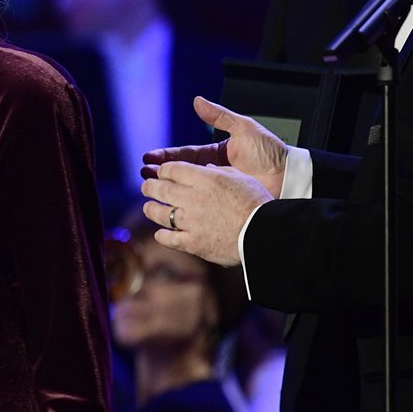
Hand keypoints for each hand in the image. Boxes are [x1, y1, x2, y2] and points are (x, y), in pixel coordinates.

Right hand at [142, 97, 286, 197]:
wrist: (289, 176)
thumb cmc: (270, 151)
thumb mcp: (243, 129)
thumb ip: (219, 116)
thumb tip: (197, 101)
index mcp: (216, 154)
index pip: (184, 156)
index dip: (165, 157)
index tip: (148, 158)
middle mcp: (213, 171)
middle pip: (180, 173)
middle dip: (160, 173)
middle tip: (143, 175)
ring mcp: (218, 188)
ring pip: (187, 189)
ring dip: (168, 189)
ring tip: (151, 189)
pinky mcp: (224, 203)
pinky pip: (201, 204)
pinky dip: (186, 204)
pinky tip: (173, 206)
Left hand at [142, 161, 272, 265]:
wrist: (265, 233)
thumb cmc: (258, 203)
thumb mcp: (242, 178)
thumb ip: (221, 172)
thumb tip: (207, 169)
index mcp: (205, 179)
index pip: (172, 169)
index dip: (163, 170)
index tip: (161, 172)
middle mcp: (193, 198)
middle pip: (161, 189)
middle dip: (150, 186)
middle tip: (146, 187)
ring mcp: (191, 221)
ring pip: (159, 213)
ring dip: (151, 209)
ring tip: (148, 207)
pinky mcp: (193, 242)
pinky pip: (169, 238)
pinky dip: (162, 235)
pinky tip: (160, 234)